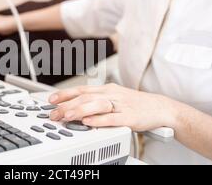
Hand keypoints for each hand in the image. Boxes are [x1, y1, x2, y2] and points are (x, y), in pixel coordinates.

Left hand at [49, 84, 177, 131]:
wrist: (160, 107)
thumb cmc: (135, 104)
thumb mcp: (114, 97)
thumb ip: (96, 100)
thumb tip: (76, 105)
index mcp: (106, 90)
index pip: (81, 90)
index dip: (65, 94)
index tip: (51, 100)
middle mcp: (111, 95)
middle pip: (85, 98)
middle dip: (66, 105)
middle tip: (54, 113)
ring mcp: (120, 106)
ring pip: (96, 105)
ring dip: (79, 110)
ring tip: (66, 115)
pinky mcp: (129, 117)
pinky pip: (112, 119)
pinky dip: (99, 120)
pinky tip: (89, 122)